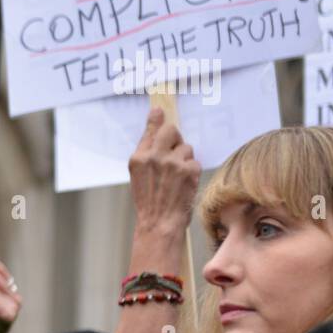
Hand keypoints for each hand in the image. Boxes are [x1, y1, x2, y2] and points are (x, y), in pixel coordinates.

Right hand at [128, 107, 201, 236]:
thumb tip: (155, 129)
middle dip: (175, 138)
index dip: (157, 118)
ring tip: (177, 177)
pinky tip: (184, 184)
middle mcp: (154, 156)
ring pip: (186, 147)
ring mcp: (172, 162)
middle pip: (171, 130)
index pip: (151, 129)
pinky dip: (192, 172)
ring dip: (184, 159)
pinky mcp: (189, 170)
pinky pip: (194, 161)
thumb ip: (146, 153)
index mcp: (138, 157)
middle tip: (174, 151)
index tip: (160, 109)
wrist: (159, 223)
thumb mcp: (138, 175)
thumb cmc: (149, 201)